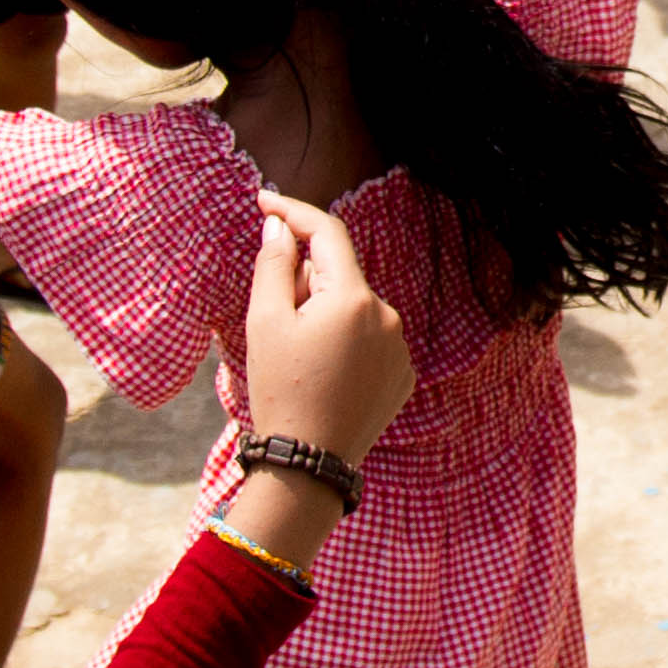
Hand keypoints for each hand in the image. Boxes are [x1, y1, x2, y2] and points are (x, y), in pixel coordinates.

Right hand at [242, 193, 410, 463]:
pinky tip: (323, 374)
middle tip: (274, 318)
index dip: (293, 212)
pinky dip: (346, 340)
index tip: (264, 203)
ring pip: (354, 307)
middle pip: (338, 273)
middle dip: (304, 280)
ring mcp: (400, 347)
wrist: (310, 464)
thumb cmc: (280, 391)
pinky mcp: (403, 375)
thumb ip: (273, 264)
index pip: (326, 232)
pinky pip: (370, 338)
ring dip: (325, 312)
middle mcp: (387, 315)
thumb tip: (279, 225)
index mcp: (353, 298)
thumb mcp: (265, 322)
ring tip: (299, 357)